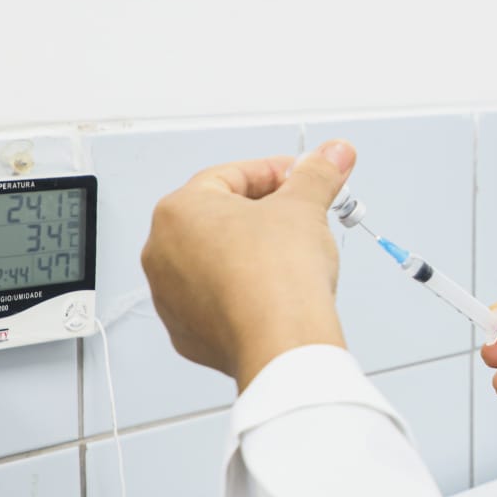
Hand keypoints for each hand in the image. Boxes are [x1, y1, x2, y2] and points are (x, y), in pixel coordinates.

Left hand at [141, 140, 356, 389]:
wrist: (281, 343)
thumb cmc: (278, 276)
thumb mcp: (305, 207)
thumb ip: (317, 173)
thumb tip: (333, 153)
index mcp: (179, 211)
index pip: (232, 176)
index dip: (276, 174)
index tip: (302, 180)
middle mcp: (162, 253)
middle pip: (220, 218)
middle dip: (264, 214)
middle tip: (302, 216)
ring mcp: (170, 297)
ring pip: (216, 261)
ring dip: (251, 253)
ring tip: (292, 258)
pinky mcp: (188, 333)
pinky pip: (217, 300)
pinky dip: (243, 292)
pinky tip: (275, 293)